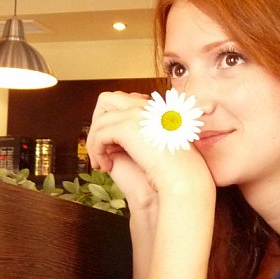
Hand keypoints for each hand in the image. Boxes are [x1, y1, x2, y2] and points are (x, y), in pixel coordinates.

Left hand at [86, 91, 213, 208]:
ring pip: (99, 121)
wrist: (184, 178)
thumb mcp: (159, 144)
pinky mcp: (126, 128)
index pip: (124, 101)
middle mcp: (145, 107)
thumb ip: (141, 136)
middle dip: (97, 122)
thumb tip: (117, 139)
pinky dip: (97, 151)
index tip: (113, 143)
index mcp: (156, 108)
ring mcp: (136, 114)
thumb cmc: (177, 169)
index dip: (114, 120)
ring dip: (95, 142)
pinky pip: (99, 136)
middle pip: (106, 100)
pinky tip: (105, 166)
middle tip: (99, 146)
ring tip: (101, 162)